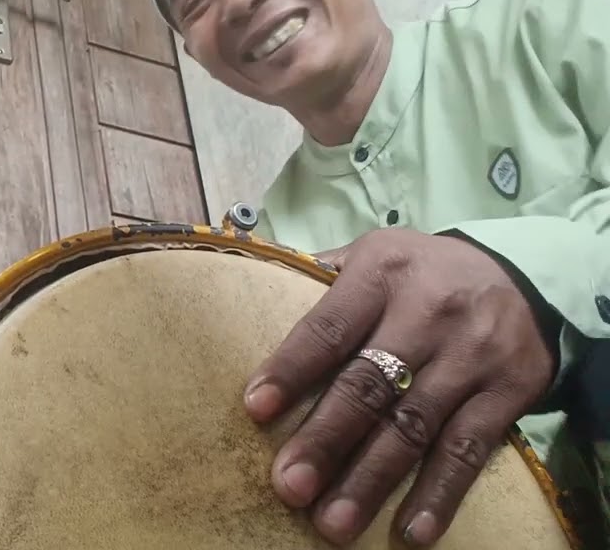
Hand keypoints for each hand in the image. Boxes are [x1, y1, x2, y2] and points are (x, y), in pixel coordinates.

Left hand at [244, 228, 555, 545]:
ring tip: (333, 522)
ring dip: (371, 480)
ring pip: (414, 426)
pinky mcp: (509, 392)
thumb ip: (320, 277)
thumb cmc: (421, 273)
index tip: (254, 409)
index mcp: (382, 273)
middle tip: (289, 485)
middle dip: (326, 440)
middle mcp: (428, 313)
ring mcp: (471, 356)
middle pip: (369, 384)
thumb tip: (251, 295)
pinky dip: (440, 493)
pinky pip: (470, 450)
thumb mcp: (374, 254)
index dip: (292, 370)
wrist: (526, 276)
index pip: (329, 327)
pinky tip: (412, 530)